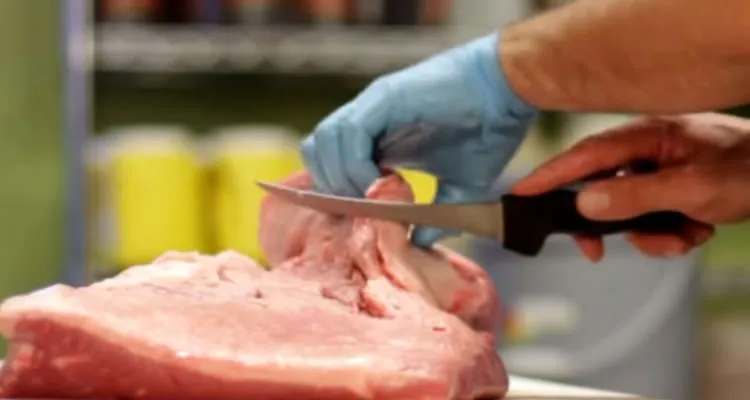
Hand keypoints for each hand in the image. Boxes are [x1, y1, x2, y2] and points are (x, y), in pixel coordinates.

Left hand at [301, 33, 536, 246]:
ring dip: (342, 177)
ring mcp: (372, 107)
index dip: (332, 193)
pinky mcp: (383, 98)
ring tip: (372, 199)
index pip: (329, 162)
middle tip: (362, 212)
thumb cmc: (489, 130)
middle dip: (332, 189)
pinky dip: (355, 163)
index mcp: (378, 139)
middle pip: (318, 153)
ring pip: (325, 142)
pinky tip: (378, 183)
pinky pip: (349, 134)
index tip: (354, 221)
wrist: (510, 93)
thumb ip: (437, 215)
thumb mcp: (461, 186)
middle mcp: (367, 121)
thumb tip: (418, 244)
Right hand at [512, 113, 749, 261]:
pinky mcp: (671, 187)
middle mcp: (645, 151)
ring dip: (650, 235)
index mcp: (644, 137)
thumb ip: (634, 197)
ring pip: (627, 212)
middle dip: (603, 224)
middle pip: (599, 188)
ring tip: (683, 237)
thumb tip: (584, 204)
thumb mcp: (691, 188)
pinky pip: (651, 218)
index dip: (548, 175)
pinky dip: (670, 233)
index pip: (583, 156)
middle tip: (593, 251)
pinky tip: (696, 231)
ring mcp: (658, 169)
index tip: (518, 193)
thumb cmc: (747, 170)